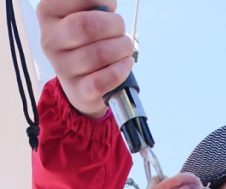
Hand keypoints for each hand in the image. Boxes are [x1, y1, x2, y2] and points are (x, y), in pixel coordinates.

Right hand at [36, 0, 134, 117]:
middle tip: (120, 29)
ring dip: (122, 48)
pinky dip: (121, 70)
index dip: (102, 1)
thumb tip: (108, 5)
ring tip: (125, 48)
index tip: (110, 7)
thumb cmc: (86, 42)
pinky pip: (102, 80)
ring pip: (99, 54)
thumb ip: (93, 4)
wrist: (82, 84)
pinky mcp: (78, 91)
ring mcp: (62, 68)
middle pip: (86, 25)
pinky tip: (126, 63)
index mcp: (48, 12)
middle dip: (114, 25)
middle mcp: (50, 40)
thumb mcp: (83, 15)